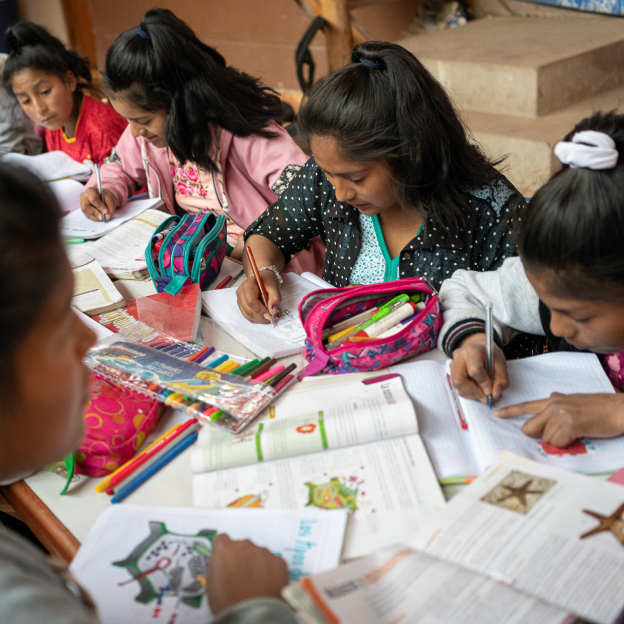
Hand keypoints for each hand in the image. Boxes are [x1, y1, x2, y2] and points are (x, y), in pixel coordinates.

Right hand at [79, 187, 115, 221]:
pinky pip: (89, 217)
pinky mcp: (84, 211)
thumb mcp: (111, 200)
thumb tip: (107, 217)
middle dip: (95, 213)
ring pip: (87, 214)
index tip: (106, 211)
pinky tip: (100, 216)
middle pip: (85, 208)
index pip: (93, 199)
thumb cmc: (106, 196)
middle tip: (103, 217)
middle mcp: (83, 197)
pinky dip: (96, 218)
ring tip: (103, 216)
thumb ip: (110, 208)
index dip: (100, 206)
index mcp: (90, 191)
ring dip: (97, 217)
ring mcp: (82, 205)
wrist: (103, 196)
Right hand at [207, 534, 289, 614]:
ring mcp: (264, 552)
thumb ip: (219, 566)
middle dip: (242, 558)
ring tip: (256, 585)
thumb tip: (224, 563)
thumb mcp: (212, 583)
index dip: (225, 551)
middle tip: (242, 577)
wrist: (253, 615)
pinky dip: (271, 571)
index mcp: (225, 548)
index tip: (226, 561)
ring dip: (257, 564)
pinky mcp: (279, 561)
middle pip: (243, 546)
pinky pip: (273, 563)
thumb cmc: (227, 602)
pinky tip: (267, 587)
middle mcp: (245, 545)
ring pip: (259, 554)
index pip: (223, 540)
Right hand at [236, 271, 281, 323]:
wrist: (262, 279)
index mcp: (247, 285)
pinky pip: (248, 316)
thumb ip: (275, 299)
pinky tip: (263, 316)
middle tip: (272, 318)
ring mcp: (239, 300)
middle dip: (261, 317)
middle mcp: (240, 293)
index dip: (260, 310)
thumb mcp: (275, 287)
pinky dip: (256, 319)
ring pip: (248, 315)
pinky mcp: (241, 306)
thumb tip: (272, 312)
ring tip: (269, 316)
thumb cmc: (267, 281)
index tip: (270, 315)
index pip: (251, 301)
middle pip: (248, 310)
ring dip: (259, 319)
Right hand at [450, 333, 509, 403]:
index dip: (483, 383)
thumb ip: (501, 382)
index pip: (475, 370)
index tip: (490, 392)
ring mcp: (453, 364)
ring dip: (471, 395)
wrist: (481, 349)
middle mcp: (459, 356)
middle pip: (460, 380)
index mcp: (473, 350)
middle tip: (485, 399)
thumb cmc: (492, 357)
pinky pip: (457, 387)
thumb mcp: (502, 367)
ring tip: (483, 395)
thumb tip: (493, 396)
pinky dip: (468, 393)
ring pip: (457, 386)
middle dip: (473, 393)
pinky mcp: (451, 372)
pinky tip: (478, 391)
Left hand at [494, 392, 623, 447]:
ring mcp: (560, 414)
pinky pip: (558, 443)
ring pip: (545, 438)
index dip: (509, 412)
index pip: (526, 405)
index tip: (495, 414)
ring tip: (575, 432)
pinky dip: (568, 444)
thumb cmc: (599, 408)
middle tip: (559, 434)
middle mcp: (553, 405)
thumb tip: (547, 406)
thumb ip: (557, 405)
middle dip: (539, 436)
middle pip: (529, 428)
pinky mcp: (569, 425)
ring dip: (559, 441)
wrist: (618, 409)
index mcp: (552, 400)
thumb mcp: (573, 402)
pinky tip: (579, 435)